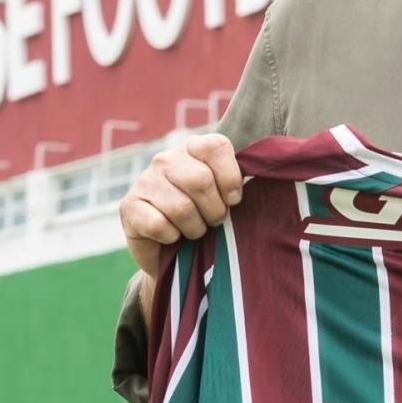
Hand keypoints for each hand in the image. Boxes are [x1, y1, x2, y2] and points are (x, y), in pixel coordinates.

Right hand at [118, 134, 242, 294]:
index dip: (230, 177)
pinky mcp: (128, 207)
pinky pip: (158, 224)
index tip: (234, 200)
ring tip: (193, 231)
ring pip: (181, 207)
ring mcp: (145, 181)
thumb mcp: (225, 198)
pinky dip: (172, 238)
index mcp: (193, 149)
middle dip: (214, 210)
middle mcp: (166, 159)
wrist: (173, 256)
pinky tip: (171, 238)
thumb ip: (239, 181)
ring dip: (194, 229)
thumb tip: (273, 170)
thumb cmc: (205, 221)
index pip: (216, 146)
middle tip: (213, 221)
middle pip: (200, 180)